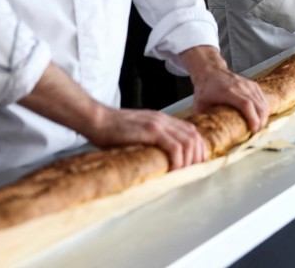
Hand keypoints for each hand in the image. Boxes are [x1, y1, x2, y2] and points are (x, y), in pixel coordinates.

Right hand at [86, 107, 207, 169]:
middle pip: (194, 136)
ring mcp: (158, 124)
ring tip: (184, 174)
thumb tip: (156, 160)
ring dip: (190, 160)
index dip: (198, 147)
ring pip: (188, 142)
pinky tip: (174, 170)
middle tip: (195, 172)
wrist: (96, 120)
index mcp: (161, 120)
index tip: (198, 163)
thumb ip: (149, 141)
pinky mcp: (151, 131)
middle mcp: (163, 120)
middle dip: (198, 155)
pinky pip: (174, 147)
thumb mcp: (136, 134)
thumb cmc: (111, 131)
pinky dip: (179, 160)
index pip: (190, 131)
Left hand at [182, 46, 269, 131]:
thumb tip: (201, 135)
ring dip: (264, 116)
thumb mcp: (199, 104)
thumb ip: (201, 119)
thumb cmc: (205, 88)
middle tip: (257, 132)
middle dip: (261, 120)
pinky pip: (262, 98)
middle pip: (258, 104)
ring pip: (262, 102)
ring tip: (259, 127)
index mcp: (228, 91)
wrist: (211, 70)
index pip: (245, 104)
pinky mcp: (252, 84)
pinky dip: (264, 108)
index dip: (252, 118)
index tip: (253, 129)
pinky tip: (261, 117)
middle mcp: (240, 86)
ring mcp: (248, 84)